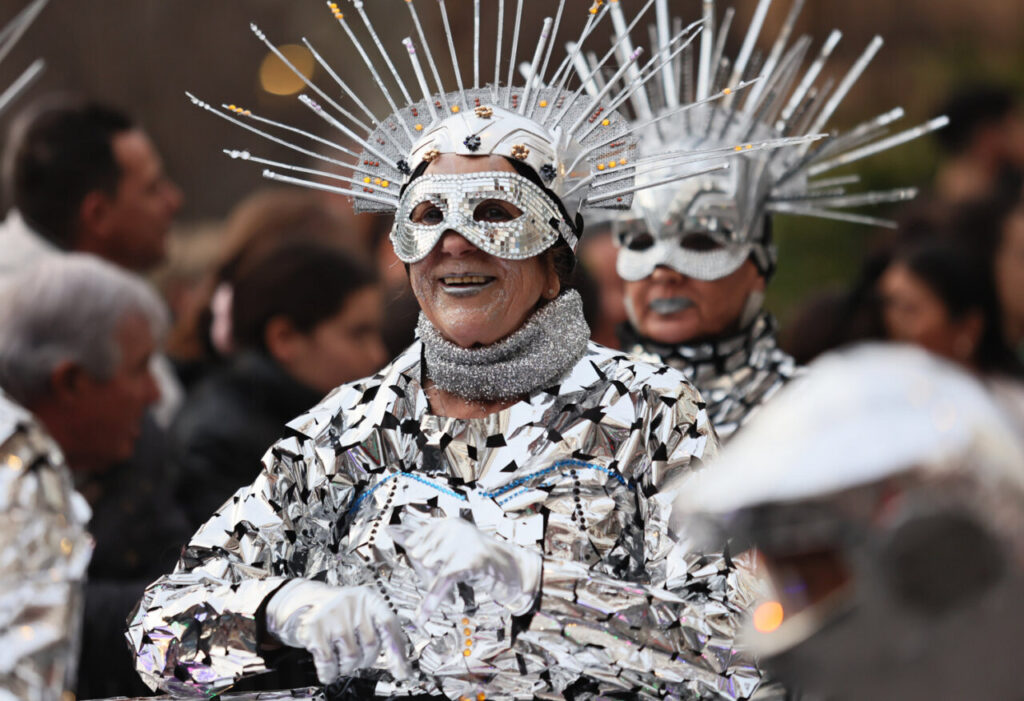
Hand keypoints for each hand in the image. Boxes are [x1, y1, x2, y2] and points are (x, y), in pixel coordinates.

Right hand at [265, 580, 411, 683]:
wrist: (305, 602)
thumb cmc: (341, 613)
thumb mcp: (363, 612)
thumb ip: (383, 633)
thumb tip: (403, 667)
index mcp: (369, 599)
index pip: (389, 623)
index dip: (397, 650)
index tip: (402, 672)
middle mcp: (352, 604)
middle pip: (371, 644)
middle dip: (366, 659)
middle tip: (357, 658)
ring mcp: (332, 616)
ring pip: (351, 656)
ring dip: (347, 667)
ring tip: (342, 660)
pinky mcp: (314, 629)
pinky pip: (329, 662)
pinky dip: (330, 673)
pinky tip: (329, 671)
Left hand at [393, 518, 541, 620]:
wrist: (511, 570)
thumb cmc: (477, 560)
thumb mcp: (452, 546)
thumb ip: (424, 540)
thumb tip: (391, 530)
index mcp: (448, 523)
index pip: (416, 540)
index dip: (419, 558)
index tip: (429, 568)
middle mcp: (454, 529)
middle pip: (421, 556)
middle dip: (427, 573)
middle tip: (447, 578)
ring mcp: (462, 545)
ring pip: (429, 569)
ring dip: (435, 586)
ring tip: (454, 587)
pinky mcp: (469, 562)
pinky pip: (441, 584)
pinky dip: (431, 602)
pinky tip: (422, 617)